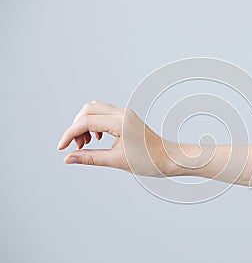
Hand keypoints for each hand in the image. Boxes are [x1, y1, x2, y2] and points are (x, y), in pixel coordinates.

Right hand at [57, 101, 171, 176]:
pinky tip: (98, 139)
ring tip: (87, 144)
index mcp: (120, 122)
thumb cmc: (148, 161)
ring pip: (96, 110)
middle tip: (78, 146)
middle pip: (88, 109)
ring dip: (85, 124)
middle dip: (77, 126)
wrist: (170, 158)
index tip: (61, 148)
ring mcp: (126, 114)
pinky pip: (105, 114)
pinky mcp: (127, 119)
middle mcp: (122, 113)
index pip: (86, 121)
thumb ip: (90, 158)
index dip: (70, 134)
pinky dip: (95, 124)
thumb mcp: (116, 161)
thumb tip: (68, 158)